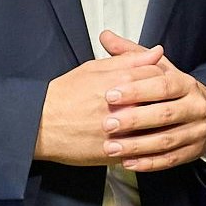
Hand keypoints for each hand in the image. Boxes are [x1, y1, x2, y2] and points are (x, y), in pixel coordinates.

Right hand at [33, 42, 166, 165]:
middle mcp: (126, 107)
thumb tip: (156, 52)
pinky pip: (145, 152)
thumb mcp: (94, 69)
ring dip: (161, 124)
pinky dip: (150, 146)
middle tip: (162, 101)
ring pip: (158, 128)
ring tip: (158, 121)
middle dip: (166, 99)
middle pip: (164, 101)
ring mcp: (124, 132)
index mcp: (121, 82)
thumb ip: (128, 60)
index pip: (159, 74)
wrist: (40, 125)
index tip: (159, 80)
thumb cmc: (64, 95)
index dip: (162, 75)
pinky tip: (148, 140)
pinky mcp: (119, 153)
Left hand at [93, 31, 205, 172]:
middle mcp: (196, 107)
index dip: (137, 90)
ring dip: (137, 146)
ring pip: (166, 141)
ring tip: (110, 147)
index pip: (163, 85)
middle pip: (165, 114)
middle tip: (107, 123)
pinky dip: (148, 163)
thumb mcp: (159, 70)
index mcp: (186, 84)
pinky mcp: (193, 152)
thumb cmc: (173, 91)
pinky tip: (127, 163)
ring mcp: (197, 131)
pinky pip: (170, 160)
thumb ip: (132, 56)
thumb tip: (105, 36)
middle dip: (135, 119)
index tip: (110, 94)